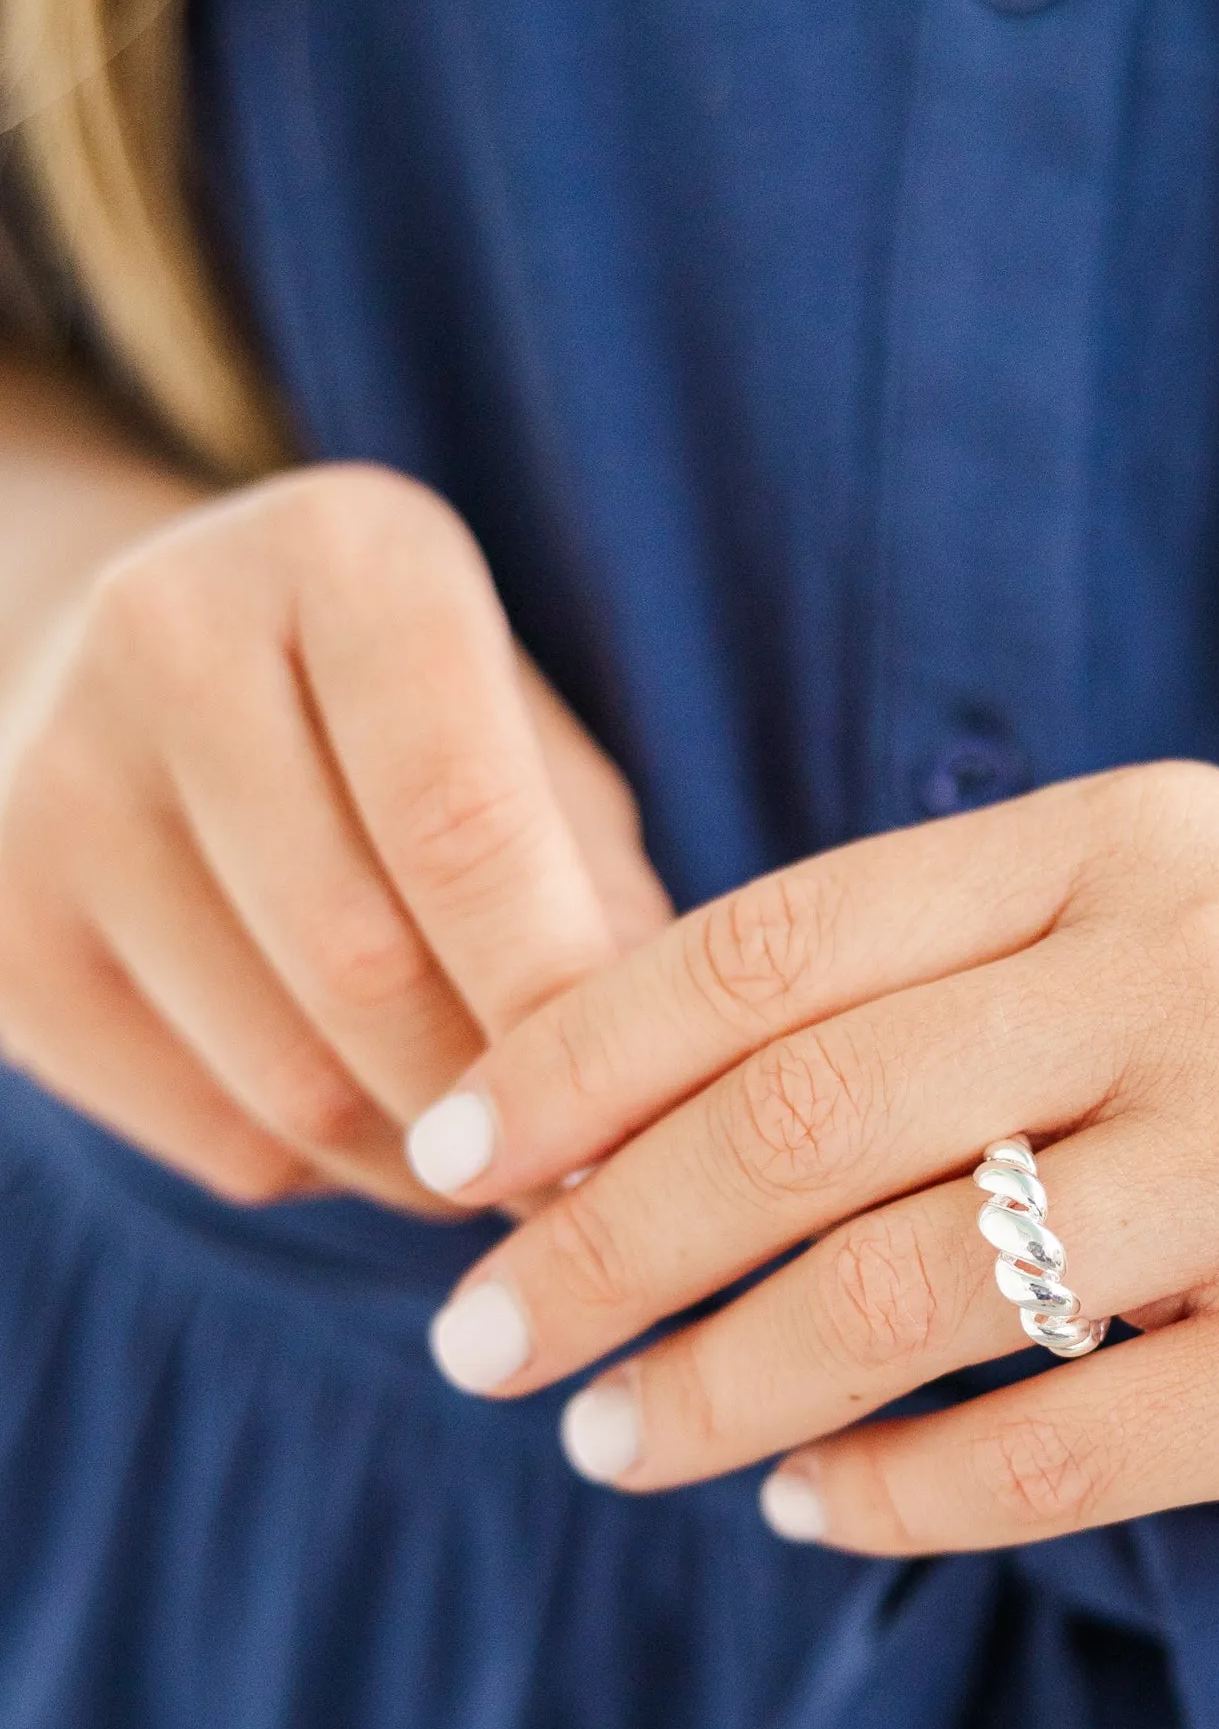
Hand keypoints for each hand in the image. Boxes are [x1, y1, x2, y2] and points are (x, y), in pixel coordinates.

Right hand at [0, 463, 667, 1207]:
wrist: (134, 678)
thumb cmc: (402, 728)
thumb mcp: (523, 738)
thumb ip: (594, 891)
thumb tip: (644, 1101)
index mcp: (345, 556)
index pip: (460, 818)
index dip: (557, 994)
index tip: (636, 1102)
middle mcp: (170, 637)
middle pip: (366, 965)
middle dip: (500, 1102)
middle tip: (589, 1167)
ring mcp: (55, 787)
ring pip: (290, 1080)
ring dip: (428, 1163)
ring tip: (502, 1158)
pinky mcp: (2, 937)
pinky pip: (216, 1140)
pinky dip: (329, 1172)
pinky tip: (374, 1126)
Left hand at [405, 761, 1218, 1549]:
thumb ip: (985, 956)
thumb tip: (681, 1097)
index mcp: (1138, 840)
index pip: (773, 942)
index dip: (569, 1058)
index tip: (437, 1155)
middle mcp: (1202, 978)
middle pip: (792, 1125)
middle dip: (586, 1248)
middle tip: (476, 1343)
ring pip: (894, 1298)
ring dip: (707, 1387)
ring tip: (608, 1442)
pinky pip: (1040, 1453)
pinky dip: (887, 1495)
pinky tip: (812, 1509)